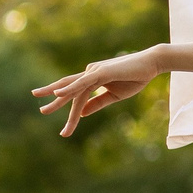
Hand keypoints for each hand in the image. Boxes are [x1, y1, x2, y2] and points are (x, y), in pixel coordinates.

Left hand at [35, 47, 162, 136]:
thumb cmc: (135, 78)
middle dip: (54, 101)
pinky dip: (69, 88)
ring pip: (73, 89)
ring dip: (58, 100)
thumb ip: (97, 103)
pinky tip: (58, 93)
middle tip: (41, 111)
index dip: (68, 110)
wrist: (151, 64)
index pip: (77, 96)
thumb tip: (81, 113)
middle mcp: (90, 74)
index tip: (63, 128)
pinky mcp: (100, 73)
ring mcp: (94, 72)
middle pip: (68, 89)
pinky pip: (82, 82)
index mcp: (93, 79)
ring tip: (44, 109)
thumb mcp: (114, 96)